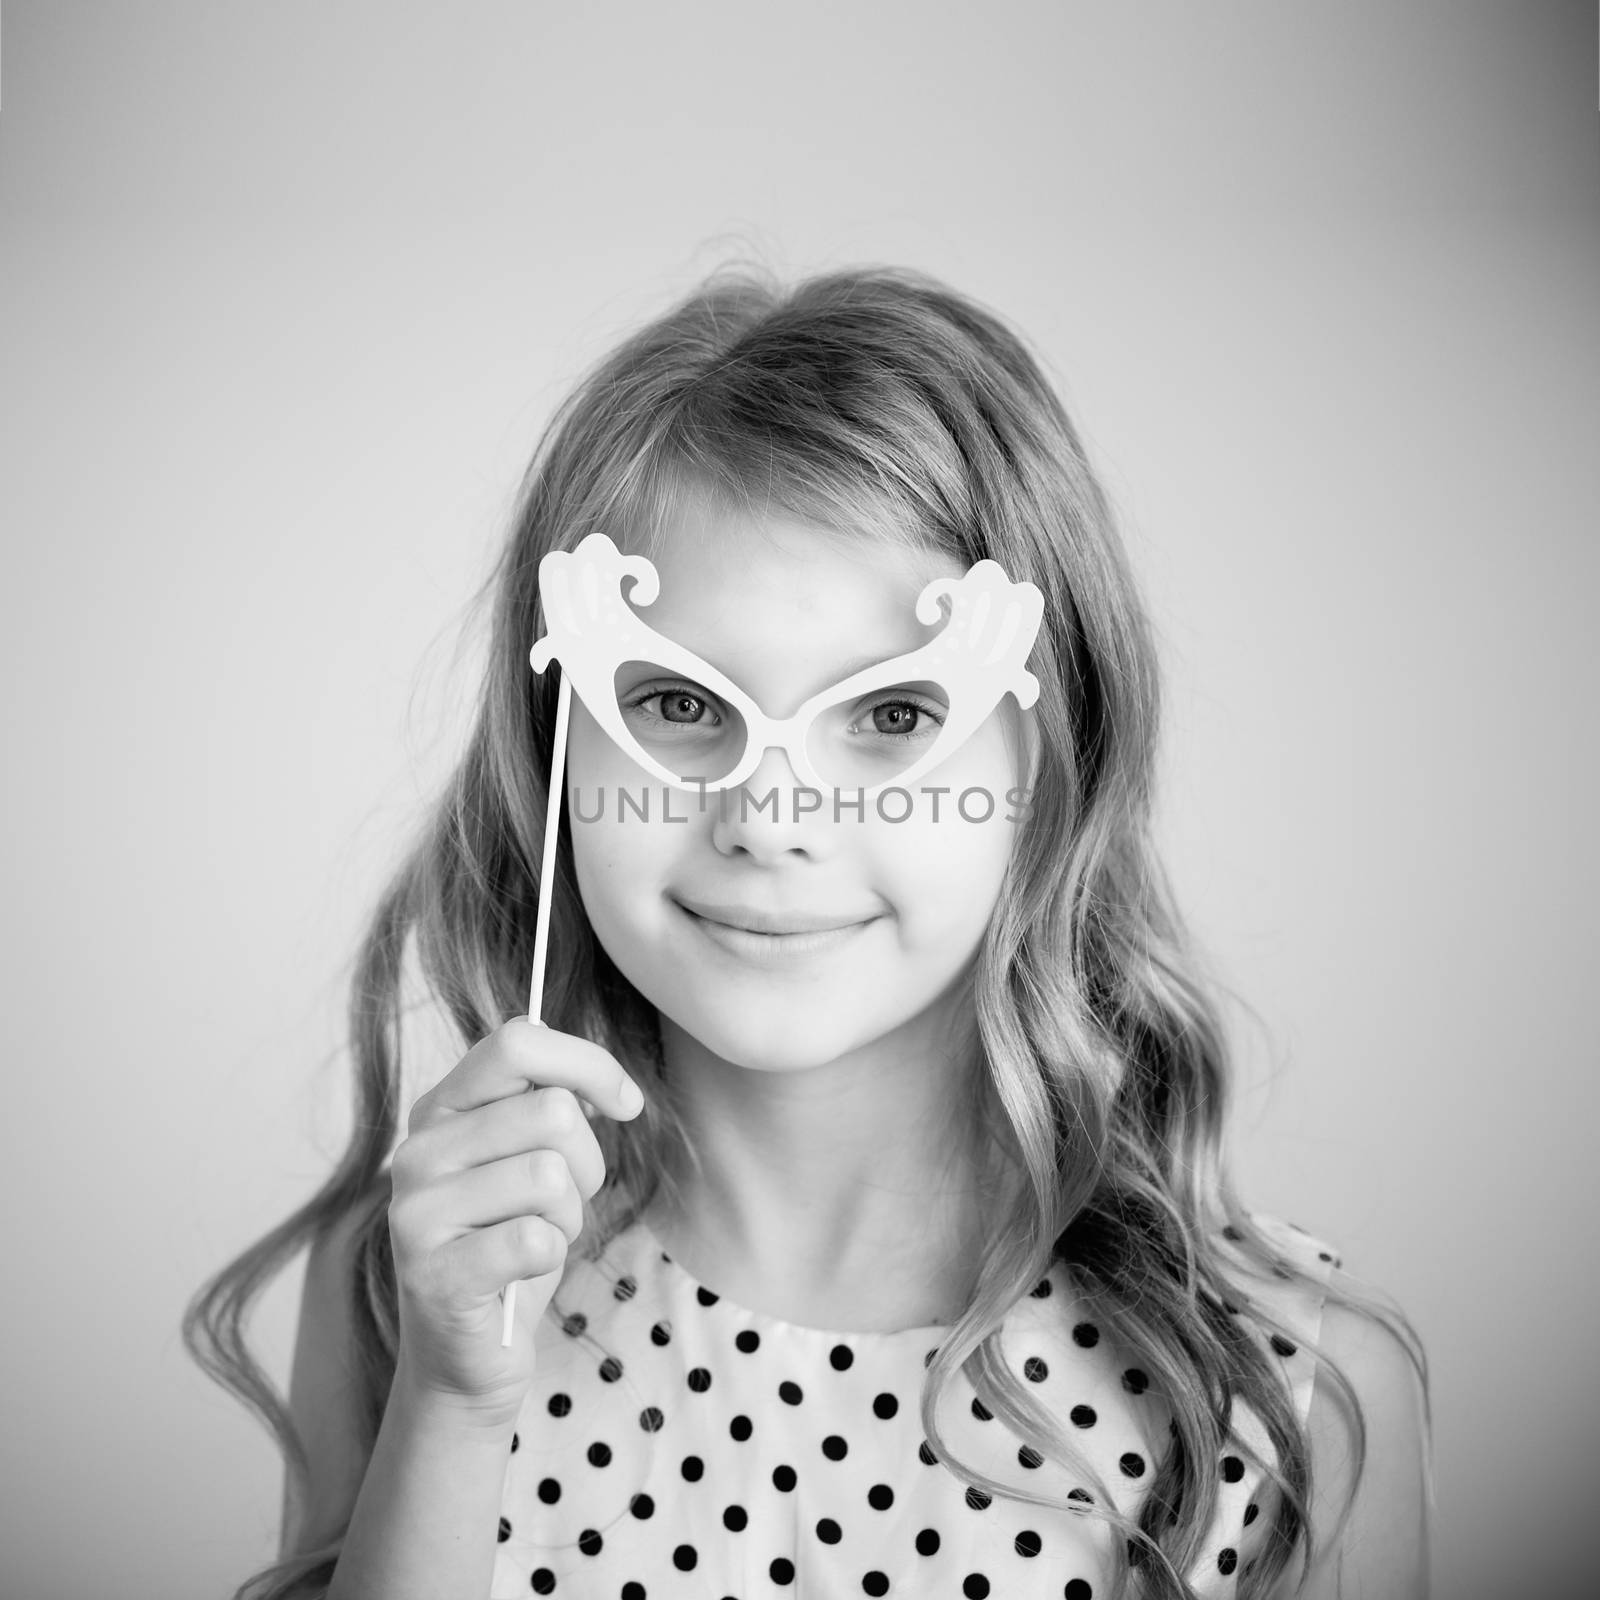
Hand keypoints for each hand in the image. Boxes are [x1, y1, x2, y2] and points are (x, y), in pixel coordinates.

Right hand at [386, 1016, 643, 1423]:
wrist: (467, 1355)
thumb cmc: (511, 1245)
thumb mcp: (532, 1160)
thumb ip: (552, 1108)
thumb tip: (604, 1087)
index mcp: (441, 1107)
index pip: (518, 1041)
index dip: (588, 1064)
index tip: (626, 1105)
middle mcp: (418, 1150)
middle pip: (551, 1111)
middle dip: (586, 1162)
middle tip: (561, 1203)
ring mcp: (417, 1212)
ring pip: (549, 1175)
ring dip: (567, 1216)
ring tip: (535, 1240)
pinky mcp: (433, 1274)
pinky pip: (535, 1238)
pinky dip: (549, 1257)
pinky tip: (520, 1273)